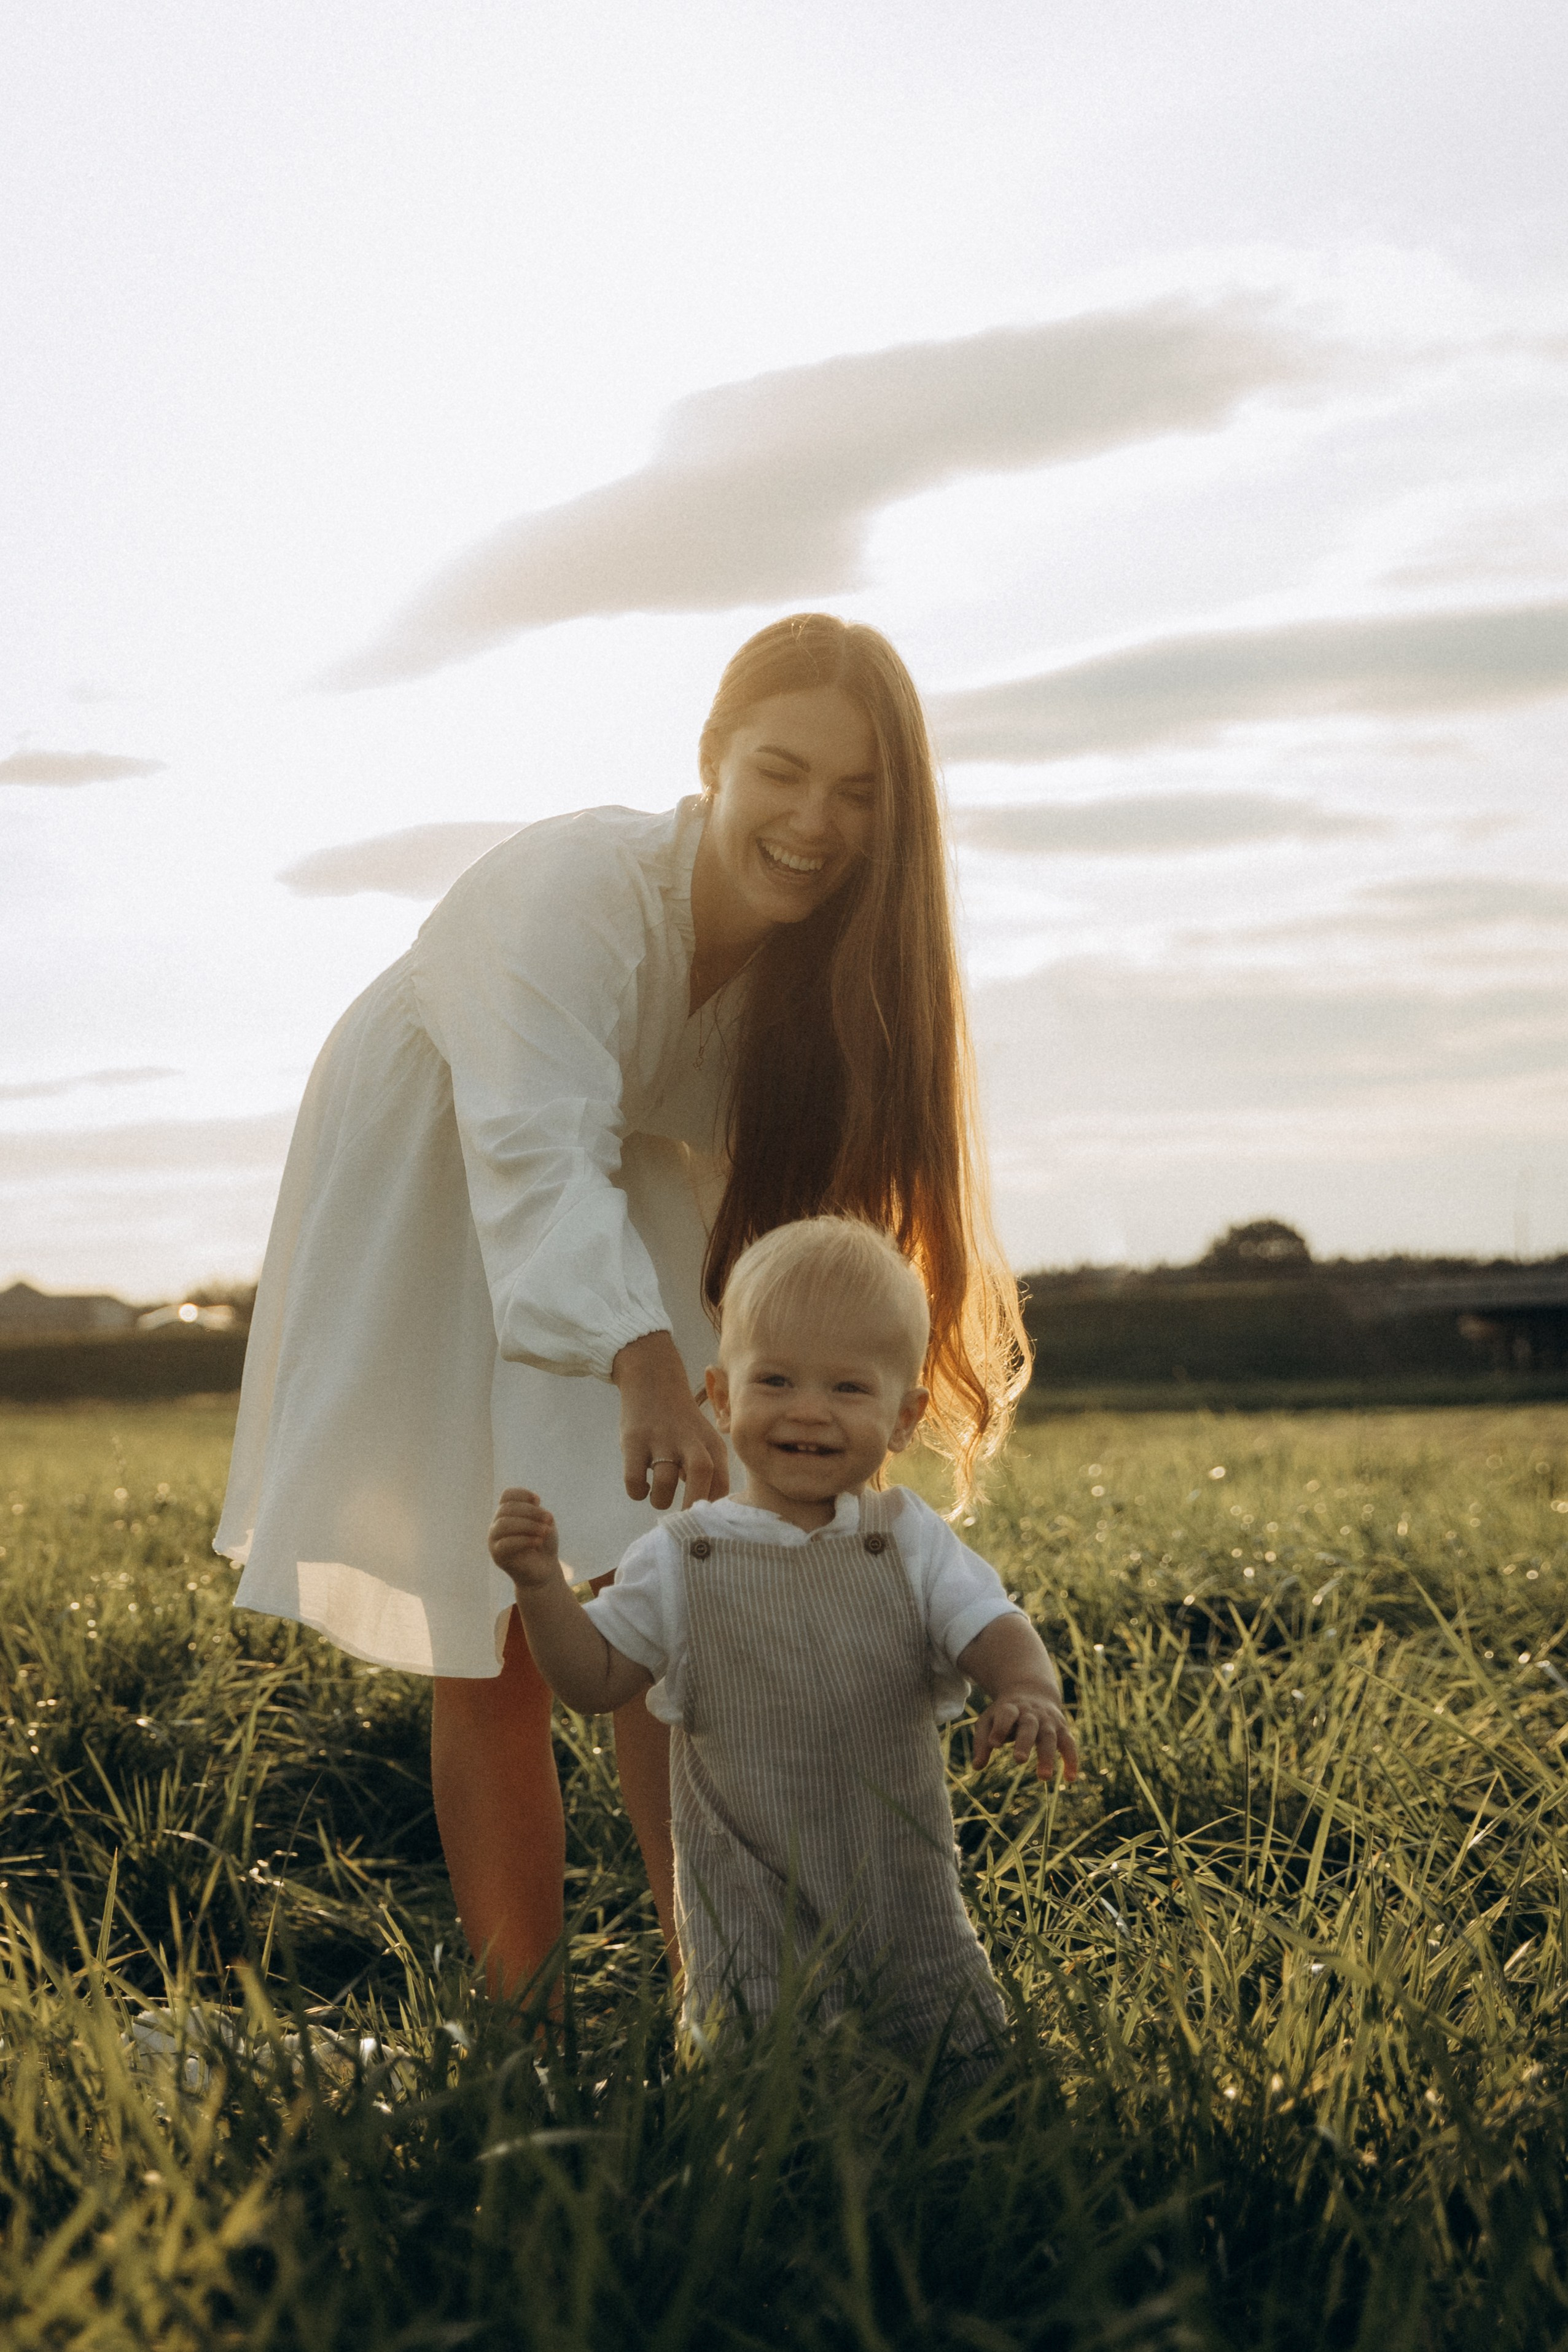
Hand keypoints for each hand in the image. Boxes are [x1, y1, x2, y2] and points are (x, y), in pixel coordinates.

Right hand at [488, 1488, 562, 1590]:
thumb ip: (539, 1515)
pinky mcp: (497, 1555)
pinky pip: (505, 1544)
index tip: (539, 1501)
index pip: (507, 1495)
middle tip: (549, 1520)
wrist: (543, 1570)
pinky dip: (524, 1540)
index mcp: (508, 1513)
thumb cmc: (543, 1544)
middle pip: (507, 1508)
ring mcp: (495, 1540)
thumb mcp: (545, 1524)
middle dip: (531, 1512)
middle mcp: (497, 1524)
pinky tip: (538, 1541)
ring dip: (528, 1525)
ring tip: (544, 1531)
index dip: (522, 1494)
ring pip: (504, 1524)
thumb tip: (534, 1508)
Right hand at [612, 1330, 729, 1511]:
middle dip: (692, 1504)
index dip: (713, 1506)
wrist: (652, 1379)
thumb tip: (706, 1513)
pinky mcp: (634, 1440)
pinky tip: (641, 1486)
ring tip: (658, 1497)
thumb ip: (709, 1473)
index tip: (702, 1519)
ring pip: (664, 1482)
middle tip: (683, 1520)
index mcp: (712, 1443)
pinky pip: (634, 1478)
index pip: (721, 1482)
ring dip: (660, 1499)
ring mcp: (661, 1438)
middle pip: (701, 1473)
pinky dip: (637, 1491)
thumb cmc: (681, 1423)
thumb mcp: (703, 1440)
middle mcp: (689, 1439)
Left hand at [971, 1688, 1078, 1782]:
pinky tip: (1070, 1779)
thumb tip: (977, 1767)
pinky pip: (1069, 1744)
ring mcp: (1048, 1720)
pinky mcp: (1062, 1729)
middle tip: (1019, 1760)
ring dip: (1048, 1756)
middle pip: (1029, 1726)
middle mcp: (1031, 1713)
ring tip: (1044, 1777)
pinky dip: (1071, 1760)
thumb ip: (982, 1742)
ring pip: (1050, 1736)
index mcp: (1010, 1708)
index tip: (994, 1744)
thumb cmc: (1005, 1713)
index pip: (1006, 1715)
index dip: (1000, 1728)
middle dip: (1025, 1742)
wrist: (1033, 1692)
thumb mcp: (989, 1721)